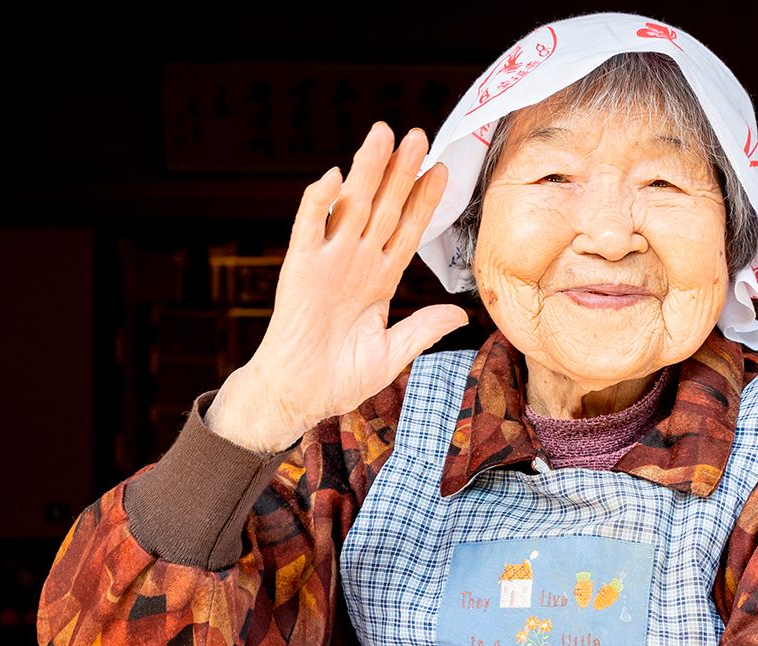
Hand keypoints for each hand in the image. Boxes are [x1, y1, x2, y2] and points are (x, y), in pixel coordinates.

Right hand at [205, 122, 466, 451]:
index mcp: (379, 280)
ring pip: (351, 206)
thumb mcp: (392, 354)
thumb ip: (422, 329)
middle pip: (384, 207)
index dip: (424, 201)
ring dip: (366, 171)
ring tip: (383, 136)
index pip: (407, 230)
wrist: (299, 397)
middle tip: (418, 136)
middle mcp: (356, 262)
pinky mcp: (300, 268)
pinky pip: (309, 226)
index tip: (441, 171)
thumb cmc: (339, 380)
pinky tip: (335, 175)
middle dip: (401, 172)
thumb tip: (459, 313)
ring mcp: (328, 261)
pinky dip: (319, 201)